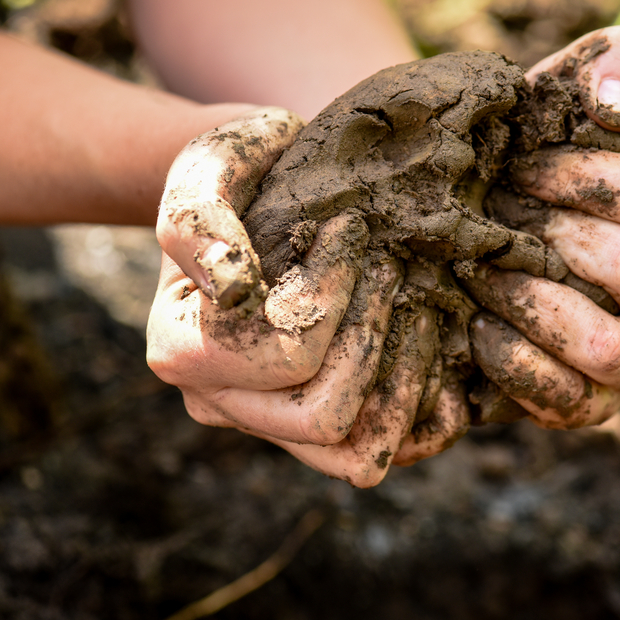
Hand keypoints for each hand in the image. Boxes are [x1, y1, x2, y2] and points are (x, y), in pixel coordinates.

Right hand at [147, 107, 434, 487]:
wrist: (268, 193)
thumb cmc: (244, 174)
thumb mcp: (211, 164)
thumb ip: (199, 218)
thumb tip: (229, 285)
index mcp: (183, 350)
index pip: (284, 356)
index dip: (330, 295)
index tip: (350, 229)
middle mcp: (222, 403)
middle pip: (322, 418)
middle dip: (374, 338)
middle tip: (393, 270)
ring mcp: (274, 425)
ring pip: (356, 455)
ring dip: (406, 382)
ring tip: (419, 309)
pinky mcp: (321, 431)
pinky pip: (385, 454)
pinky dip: (424, 415)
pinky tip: (435, 352)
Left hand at [460, 27, 619, 429]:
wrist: (484, 238)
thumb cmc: (530, 169)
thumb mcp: (564, 104)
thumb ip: (610, 68)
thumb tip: (618, 101)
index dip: (586, 181)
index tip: (522, 169)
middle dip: (557, 239)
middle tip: (498, 219)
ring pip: (608, 347)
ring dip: (533, 304)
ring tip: (480, 272)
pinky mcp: (595, 404)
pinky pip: (566, 399)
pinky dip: (514, 362)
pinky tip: (478, 326)